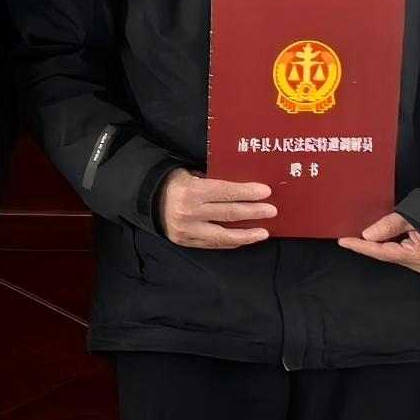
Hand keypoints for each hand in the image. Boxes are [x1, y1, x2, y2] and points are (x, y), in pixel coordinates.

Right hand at [158, 168, 275, 250]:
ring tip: (264, 232)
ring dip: (247, 234)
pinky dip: (232, 242)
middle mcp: (189, 212)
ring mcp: (188, 230)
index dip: (247, 193)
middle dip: (253, 212)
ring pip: (224, 236)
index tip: (266, 191)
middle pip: (228, 213)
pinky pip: (214, 244)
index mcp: (191, 191)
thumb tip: (242, 189)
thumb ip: (213, 183)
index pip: (225, 192)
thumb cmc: (174, 183)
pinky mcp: (186, 242)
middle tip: (272, 211)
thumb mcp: (190, 174)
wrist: (148, 200)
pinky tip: (245, 238)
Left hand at [341, 208, 419, 273]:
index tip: (344, 241)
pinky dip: (387, 246)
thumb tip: (367, 235)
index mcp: (418, 255)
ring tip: (357, 237)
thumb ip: (390, 226)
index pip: (382, 252)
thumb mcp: (413, 216)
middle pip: (386, 255)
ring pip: (392, 255)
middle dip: (366, 247)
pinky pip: (399, 254)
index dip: (361, 247)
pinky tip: (376, 239)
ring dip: (376, 246)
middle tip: (347, 237)